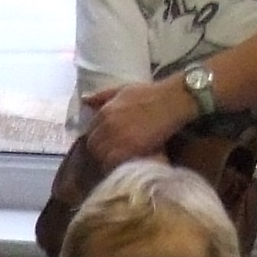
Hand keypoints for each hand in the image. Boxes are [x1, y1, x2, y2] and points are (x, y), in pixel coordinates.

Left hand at [80, 77, 196, 165]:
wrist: (172, 101)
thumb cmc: (150, 93)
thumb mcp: (123, 89)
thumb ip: (102, 96)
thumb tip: (84, 99)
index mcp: (103, 112)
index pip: (90, 132)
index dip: (98, 139)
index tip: (106, 144)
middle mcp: (107, 126)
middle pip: (93, 146)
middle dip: (100, 151)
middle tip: (112, 155)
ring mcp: (117, 139)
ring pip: (102, 156)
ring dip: (107, 160)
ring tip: (117, 163)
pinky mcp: (130, 149)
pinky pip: (114, 163)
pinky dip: (116, 166)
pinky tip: (124, 166)